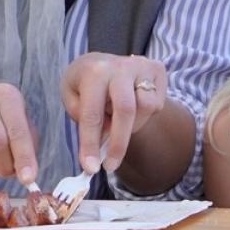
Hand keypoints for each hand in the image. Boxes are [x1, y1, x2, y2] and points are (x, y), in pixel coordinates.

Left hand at [60, 53, 167, 175]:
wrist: (100, 61)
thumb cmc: (83, 84)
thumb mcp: (71, 97)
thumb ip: (83, 117)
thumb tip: (103, 138)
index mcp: (94, 72)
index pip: (92, 113)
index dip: (90, 143)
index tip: (91, 168)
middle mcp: (120, 66)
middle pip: (126, 109)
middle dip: (118, 143)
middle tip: (110, 165)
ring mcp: (141, 66)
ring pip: (146, 107)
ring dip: (132, 125)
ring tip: (117, 121)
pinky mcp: (157, 69)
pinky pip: (158, 104)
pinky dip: (144, 114)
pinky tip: (131, 106)